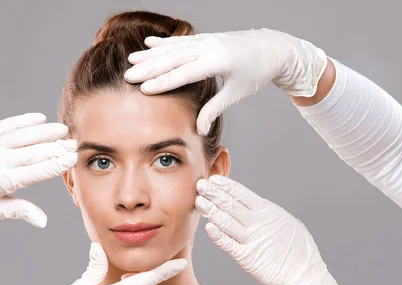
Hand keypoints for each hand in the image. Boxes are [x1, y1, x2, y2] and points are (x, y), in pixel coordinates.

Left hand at [0, 113, 76, 227]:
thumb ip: (21, 211)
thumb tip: (43, 222)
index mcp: (0, 182)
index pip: (34, 172)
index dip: (55, 165)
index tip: (72, 159)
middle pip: (32, 153)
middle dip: (55, 148)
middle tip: (74, 145)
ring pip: (22, 136)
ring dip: (44, 132)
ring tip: (63, 130)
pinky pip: (8, 125)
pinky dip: (24, 121)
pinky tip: (41, 119)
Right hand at [124, 29, 326, 134]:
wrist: (273, 48)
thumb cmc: (256, 73)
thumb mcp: (236, 94)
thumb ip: (214, 109)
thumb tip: (199, 130)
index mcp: (218, 62)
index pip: (185, 73)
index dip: (163, 81)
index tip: (144, 88)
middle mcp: (210, 47)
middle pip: (173, 58)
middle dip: (149, 67)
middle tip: (128, 75)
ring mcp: (207, 40)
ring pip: (174, 47)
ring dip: (151, 54)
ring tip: (131, 60)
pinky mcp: (206, 38)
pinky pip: (180, 41)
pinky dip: (163, 43)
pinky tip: (148, 45)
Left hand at [195, 175, 357, 284]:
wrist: (306, 277)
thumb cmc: (300, 251)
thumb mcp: (287, 224)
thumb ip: (269, 215)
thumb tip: (256, 206)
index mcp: (269, 212)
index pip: (243, 194)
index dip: (226, 186)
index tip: (214, 179)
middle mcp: (259, 223)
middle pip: (231, 205)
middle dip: (214, 193)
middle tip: (200, 185)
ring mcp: (253, 240)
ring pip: (226, 222)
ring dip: (211, 211)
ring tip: (199, 201)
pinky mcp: (248, 258)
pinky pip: (229, 245)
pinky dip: (218, 236)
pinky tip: (208, 228)